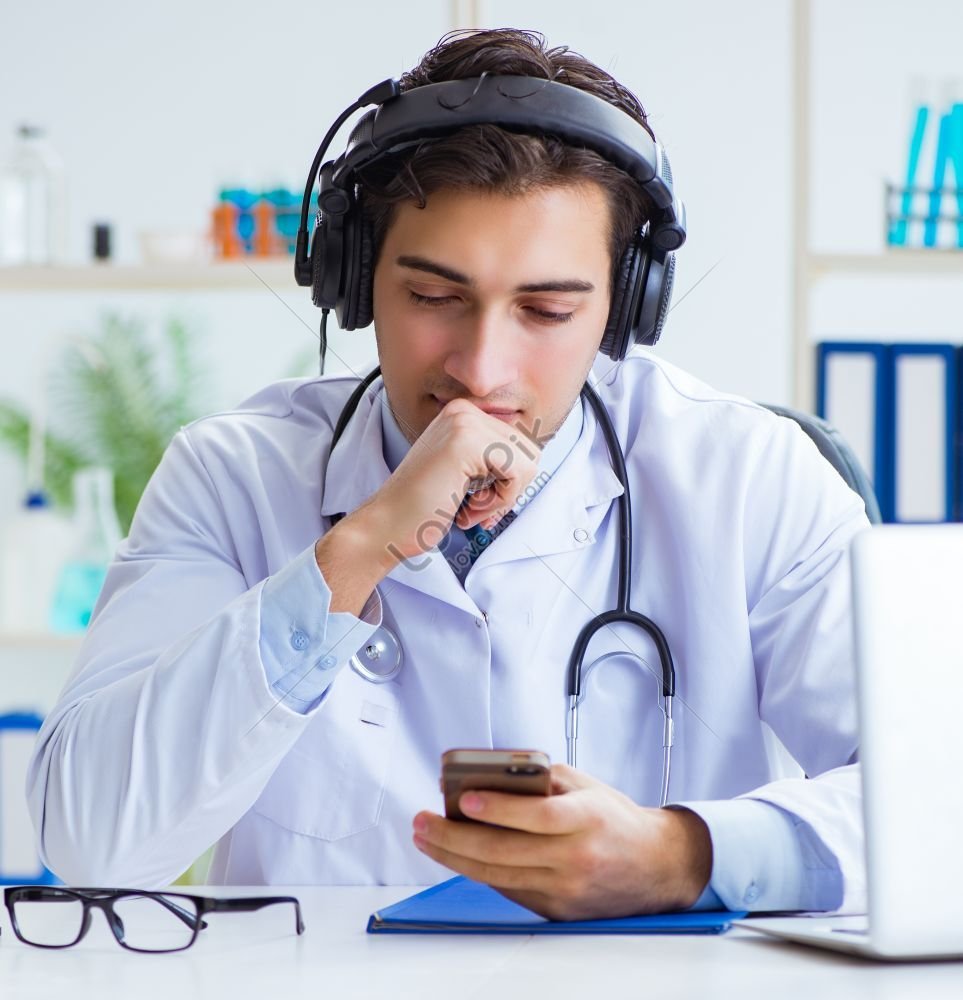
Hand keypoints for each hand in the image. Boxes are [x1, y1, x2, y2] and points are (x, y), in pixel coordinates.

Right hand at [345, 398, 541, 565]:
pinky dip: (500, 500)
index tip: (481, 497)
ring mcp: (464, 422)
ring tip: (471, 505)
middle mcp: (464, 411)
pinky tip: (469, 506)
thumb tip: (535, 459)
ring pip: (528, 462)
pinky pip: (517, 473)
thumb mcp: (467, 472)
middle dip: (510, 488)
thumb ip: (495, 459)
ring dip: (504, 496)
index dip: (509, 480)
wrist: (388, 525)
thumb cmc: (423, 507)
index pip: (521, 445)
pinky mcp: (466, 442)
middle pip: (530, 451)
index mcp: (463, 415)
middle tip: (477, 505)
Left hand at [412, 765, 712, 921]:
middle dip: (454, 836)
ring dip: (454, 856)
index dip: (498, 808)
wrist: (656, 866)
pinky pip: (508, 889)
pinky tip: (457, 855)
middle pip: (504, 852)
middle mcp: (575, 857)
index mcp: (586, 819)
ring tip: (427, 837)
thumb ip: (540, 779)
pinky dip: (479, 872)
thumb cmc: (615, 819)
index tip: (463, 798)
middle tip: (423, 821)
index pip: (537, 816)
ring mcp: (565, 889)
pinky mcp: (557, 910)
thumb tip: (488, 778)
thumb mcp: (584, 785)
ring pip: (497, 875)